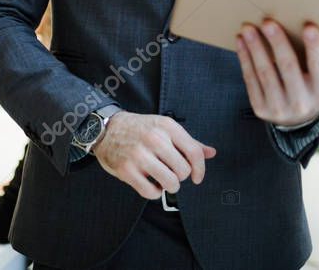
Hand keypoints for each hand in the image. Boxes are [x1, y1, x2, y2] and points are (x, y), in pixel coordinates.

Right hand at [93, 112, 216, 199]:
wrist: (107, 128)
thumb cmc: (141, 129)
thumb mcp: (166, 128)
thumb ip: (189, 142)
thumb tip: (211, 153)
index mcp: (167, 127)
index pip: (194, 152)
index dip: (200, 169)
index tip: (197, 178)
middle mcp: (154, 139)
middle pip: (183, 170)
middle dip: (180, 176)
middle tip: (172, 172)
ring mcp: (139, 155)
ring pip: (170, 183)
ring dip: (170, 186)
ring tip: (163, 179)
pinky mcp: (126, 170)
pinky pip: (151, 192)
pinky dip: (155, 192)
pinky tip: (151, 184)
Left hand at [235, 20, 318, 126]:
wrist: (299, 121)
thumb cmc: (316, 88)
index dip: (314, 46)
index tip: (308, 26)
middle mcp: (302, 102)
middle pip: (288, 67)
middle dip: (277, 42)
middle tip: (268, 22)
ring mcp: (279, 108)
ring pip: (265, 73)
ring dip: (255, 48)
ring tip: (248, 28)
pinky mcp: (261, 108)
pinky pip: (251, 80)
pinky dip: (245, 59)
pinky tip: (241, 42)